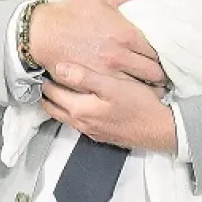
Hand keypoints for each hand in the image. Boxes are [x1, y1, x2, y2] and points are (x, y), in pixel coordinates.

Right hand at [28, 0, 165, 84]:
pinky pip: (118, 94)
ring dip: (147, 86)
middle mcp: (118, 56)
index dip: (164, 56)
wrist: (41, 32)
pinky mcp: (93, 84)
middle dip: (160, 74)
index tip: (166, 58)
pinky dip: (127, 93)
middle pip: (152, 73)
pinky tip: (130, 91)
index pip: (157, 52)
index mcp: (125, 35)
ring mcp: (106, 73)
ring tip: (151, 85)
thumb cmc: (71, 13)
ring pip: (139, 87)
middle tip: (162, 73)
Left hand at [42, 63, 176, 152]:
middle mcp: (82, 123)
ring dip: (58, 102)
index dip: (45, 79)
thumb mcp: (111, 85)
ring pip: (65, 116)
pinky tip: (79, 101)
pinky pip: (78, 121)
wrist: (161, 130)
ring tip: (57, 87)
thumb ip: (84, 77)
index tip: (40, 66)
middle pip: (54, 108)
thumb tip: (59, 67)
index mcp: (80, 110)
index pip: (52, 93)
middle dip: (46, 93)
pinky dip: (71, 110)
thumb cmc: (138, 105)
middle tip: (43, 76)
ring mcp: (92, 131)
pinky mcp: (102, 134)